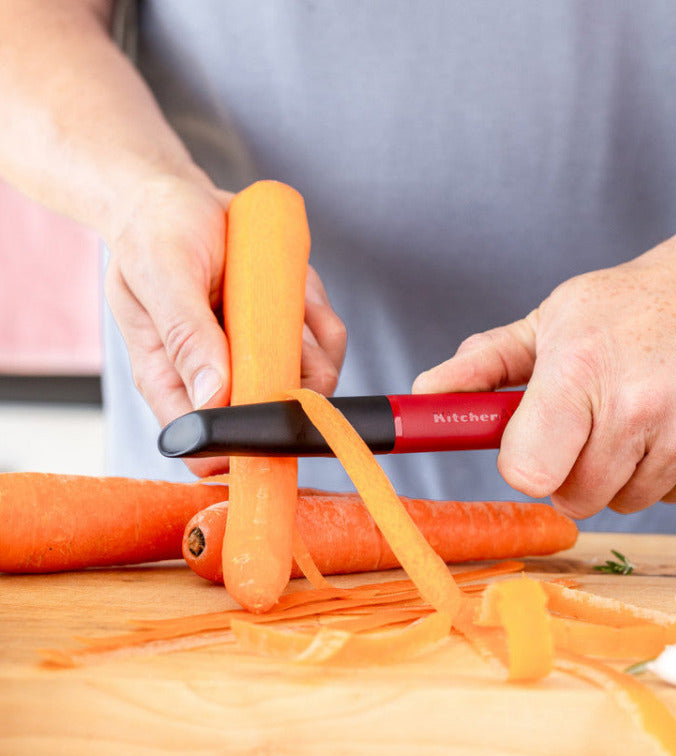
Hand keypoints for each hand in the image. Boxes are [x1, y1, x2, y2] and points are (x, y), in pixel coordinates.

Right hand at [105, 175, 346, 475]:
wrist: (180, 197)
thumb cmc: (156, 234)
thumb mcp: (161, 276)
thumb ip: (185, 337)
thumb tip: (214, 399)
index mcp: (172, 378)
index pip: (206, 444)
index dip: (243, 445)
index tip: (269, 413)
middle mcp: (219, 376)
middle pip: (275, 416)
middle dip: (292, 377)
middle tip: (274, 325)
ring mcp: (258, 355)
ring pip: (312, 379)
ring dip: (308, 339)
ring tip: (276, 294)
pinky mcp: (287, 331)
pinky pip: (326, 340)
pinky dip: (318, 313)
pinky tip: (291, 285)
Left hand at [414, 204, 675, 517]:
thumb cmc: (638, 300)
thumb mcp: (554, 319)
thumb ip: (483, 365)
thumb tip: (423, 395)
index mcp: (582, 369)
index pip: (527, 471)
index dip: (523, 463)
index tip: (531, 444)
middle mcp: (641, 407)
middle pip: (574, 496)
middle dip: (571, 467)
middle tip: (591, 420)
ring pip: (623, 502)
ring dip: (620, 471)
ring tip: (639, 412)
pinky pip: (673, 499)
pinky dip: (666, 471)